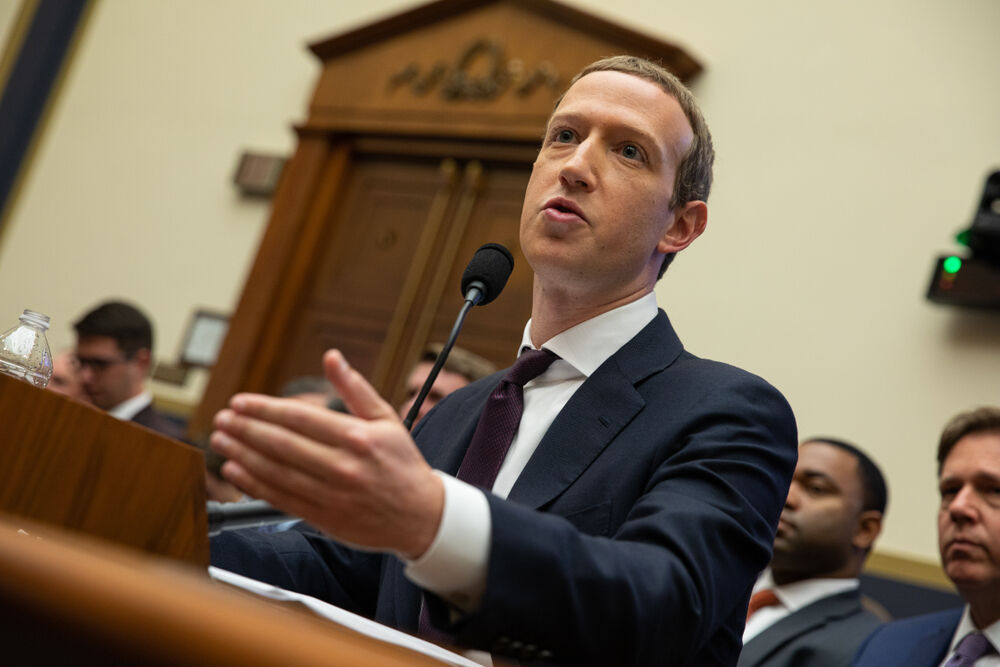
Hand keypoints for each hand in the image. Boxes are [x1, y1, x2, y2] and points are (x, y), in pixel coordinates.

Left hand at [210, 350, 443, 557]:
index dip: (264, 409)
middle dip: (246, 429)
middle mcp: (343, 466)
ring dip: (242, 455)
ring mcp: (332, 494)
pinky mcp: (325, 518)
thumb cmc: (402, 463)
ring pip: (277, 472)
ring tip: (221, 440)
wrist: (421, 515)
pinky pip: (281, 499)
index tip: (239, 402)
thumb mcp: (387, 418)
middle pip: (282, 444)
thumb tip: (332, 357)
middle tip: (222, 419)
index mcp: (357, 437)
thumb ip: (355, 388)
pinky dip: (254, 485)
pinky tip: (235, 471)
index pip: (300, 418)